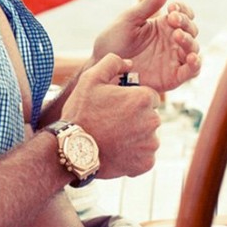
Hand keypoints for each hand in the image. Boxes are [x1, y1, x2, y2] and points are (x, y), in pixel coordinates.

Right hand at [61, 53, 160, 178]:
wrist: (73, 149)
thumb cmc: (81, 111)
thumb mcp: (90, 78)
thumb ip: (112, 63)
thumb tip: (129, 63)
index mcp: (143, 98)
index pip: (149, 96)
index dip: (132, 99)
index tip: (116, 105)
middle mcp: (152, 121)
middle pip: (150, 115)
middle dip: (136, 117)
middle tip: (112, 121)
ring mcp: (150, 144)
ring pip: (148, 136)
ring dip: (135, 136)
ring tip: (112, 137)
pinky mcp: (146, 163)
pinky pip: (145, 155)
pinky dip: (134, 154)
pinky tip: (116, 150)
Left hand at [88, 0, 200, 91]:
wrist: (103, 66)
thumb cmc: (113, 41)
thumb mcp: (130, 19)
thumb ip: (150, 3)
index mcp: (163, 25)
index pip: (184, 14)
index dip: (183, 10)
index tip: (172, 8)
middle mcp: (171, 41)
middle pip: (191, 29)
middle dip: (185, 23)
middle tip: (172, 20)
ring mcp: (173, 58)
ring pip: (194, 48)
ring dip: (190, 41)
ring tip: (177, 36)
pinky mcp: (173, 77)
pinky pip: (192, 71)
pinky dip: (196, 64)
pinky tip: (192, 58)